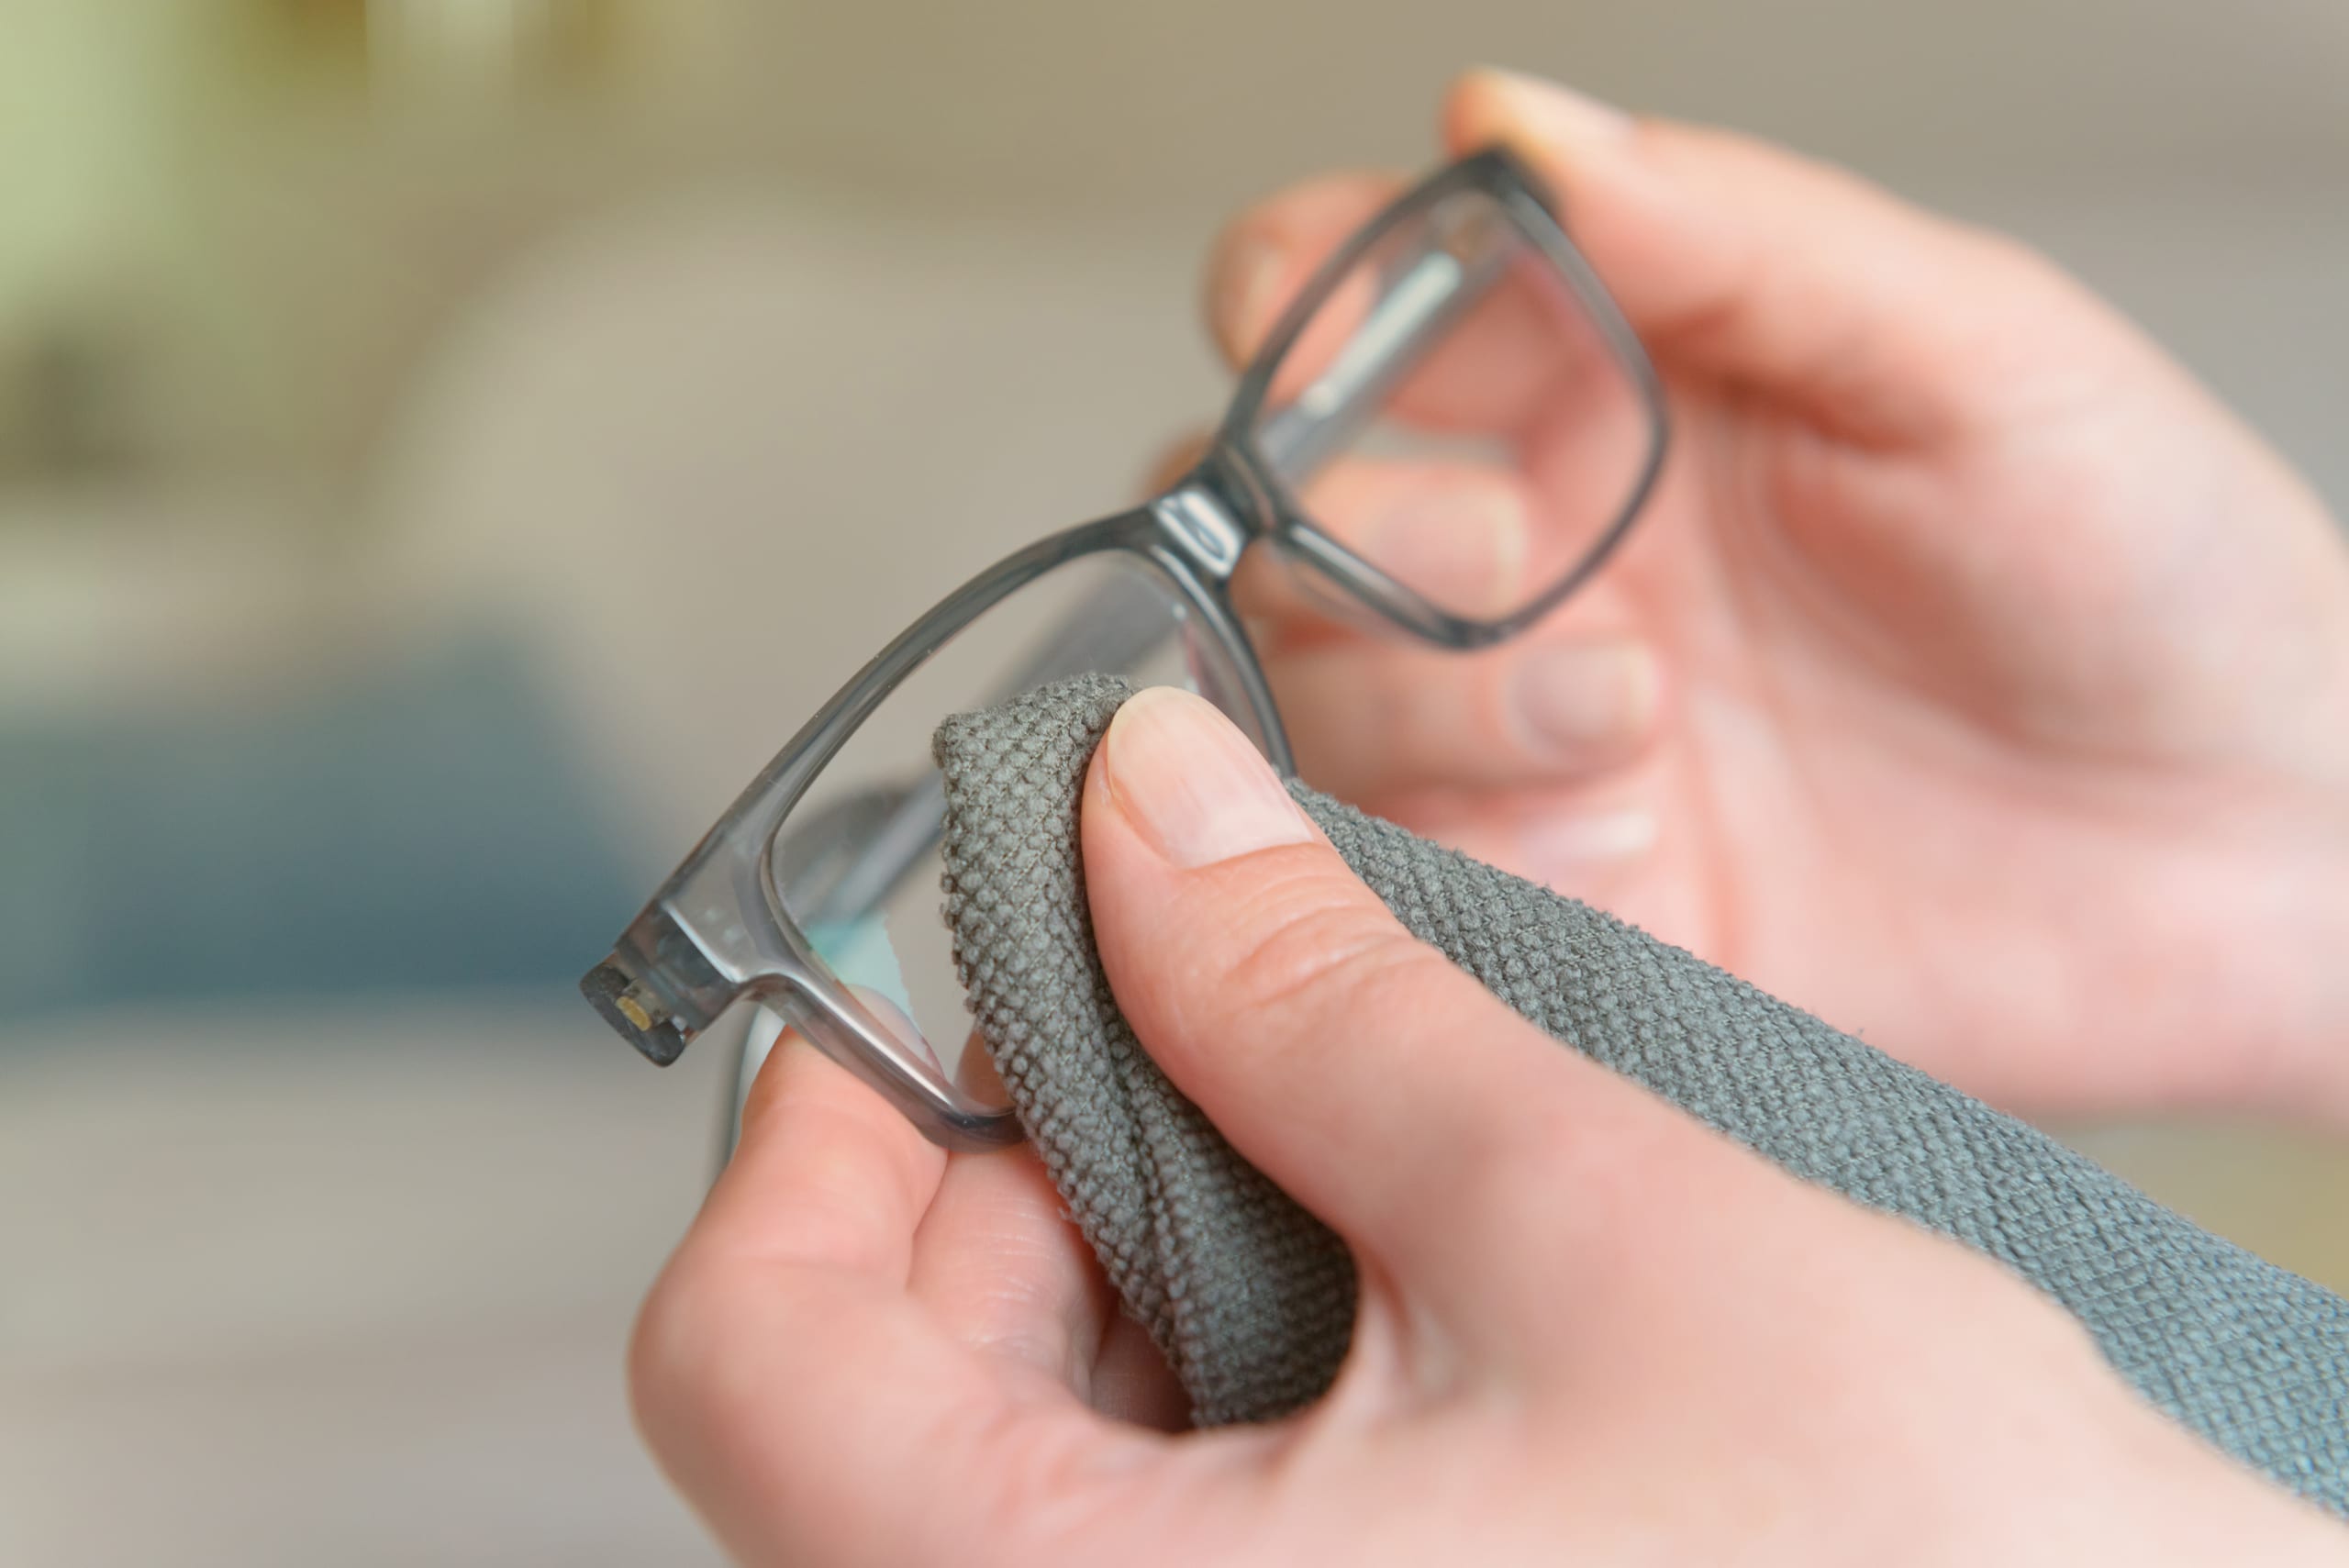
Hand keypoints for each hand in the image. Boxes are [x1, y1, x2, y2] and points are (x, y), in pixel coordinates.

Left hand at [631, 689, 2342, 1565]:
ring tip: (1313, 1117)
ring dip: (1121, 1259)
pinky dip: (1204, 1369)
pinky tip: (1357, 1261)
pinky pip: (1140, 1525)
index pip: (744, 1360)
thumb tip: (1144, 799)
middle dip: (1012, 1172)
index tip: (963, 975)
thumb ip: (1318, 994)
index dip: (820, 1127)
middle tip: (1189, 998)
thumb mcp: (1592, 1227)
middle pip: (866, 1397)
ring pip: (1002, 1460)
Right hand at [1204, 70, 2348, 1123]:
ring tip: (1632, 717)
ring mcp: (1517, 738)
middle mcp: (1524, 556)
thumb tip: (1508, 119)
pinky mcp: (1548, 908)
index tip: (1318, 340)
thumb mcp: (1977, 351)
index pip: (1331, 302)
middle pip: (1269, 516)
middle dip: (1356, 527)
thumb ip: (1737, 234)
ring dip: (1424, 700)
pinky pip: (1388, 886)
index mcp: (1596, 385)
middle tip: (1519, 555)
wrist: (2260, 858)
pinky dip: (1445, 854)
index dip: (1288, 309)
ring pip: (1306, 701)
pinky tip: (1602, 835)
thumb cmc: (2151, 574)